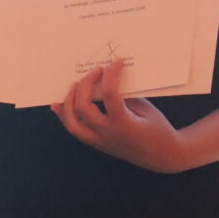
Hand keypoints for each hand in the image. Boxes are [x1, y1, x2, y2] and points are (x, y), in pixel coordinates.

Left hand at [53, 59, 190, 172]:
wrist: (161, 155)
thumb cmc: (157, 128)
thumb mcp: (145, 109)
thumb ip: (125, 96)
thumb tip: (108, 80)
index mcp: (124, 124)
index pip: (110, 94)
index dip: (111, 74)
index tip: (116, 61)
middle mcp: (107, 134)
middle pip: (84, 107)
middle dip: (86, 84)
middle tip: (96, 71)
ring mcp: (99, 141)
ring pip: (72, 122)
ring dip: (70, 101)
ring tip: (76, 85)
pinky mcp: (97, 144)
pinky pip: (75, 130)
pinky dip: (64, 116)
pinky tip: (57, 104)